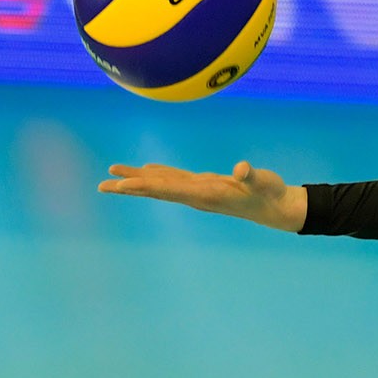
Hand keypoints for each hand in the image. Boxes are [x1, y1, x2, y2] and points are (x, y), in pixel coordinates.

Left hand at [98, 160, 307, 232]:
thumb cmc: (270, 194)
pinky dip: (156, 174)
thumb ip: (252, 176)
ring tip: (113, 174)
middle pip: (156, 191)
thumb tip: (242, 169)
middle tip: (102, 185)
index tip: (122, 185)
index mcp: (206, 194)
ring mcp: (198, 191)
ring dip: (137, 180)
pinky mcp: (203, 185)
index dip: (144, 186)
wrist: (275, 208)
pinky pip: (173, 180)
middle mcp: (196, 195)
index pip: (168, 189)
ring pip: (161, 185)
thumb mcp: (264, 183)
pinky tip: (144, 171)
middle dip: (129, 187)